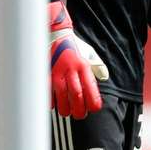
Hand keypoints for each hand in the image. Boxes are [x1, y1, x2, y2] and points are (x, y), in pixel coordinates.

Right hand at [49, 1, 108, 118]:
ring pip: (62, 97)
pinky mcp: (46, 75)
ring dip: (65, 109)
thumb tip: (104, 76)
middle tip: (80, 115)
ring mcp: (57, 73)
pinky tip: (55, 103)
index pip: (90, 88)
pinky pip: (48, 93)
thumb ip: (98, 66)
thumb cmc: (73, 47)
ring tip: (67, 111)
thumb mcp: (89, 54)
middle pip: (76, 96)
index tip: (94, 108)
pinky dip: (52, 102)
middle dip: (79, 110)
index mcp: (83, 66)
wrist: (56, 34)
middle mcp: (71, 70)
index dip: (93, 102)